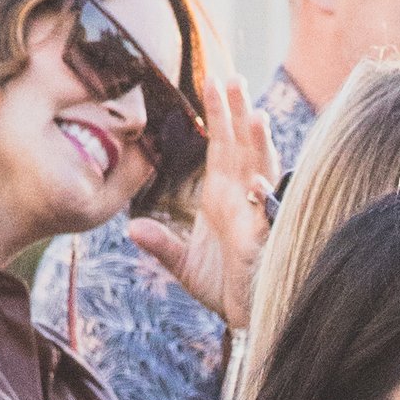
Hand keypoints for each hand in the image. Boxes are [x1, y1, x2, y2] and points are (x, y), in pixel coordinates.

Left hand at [129, 76, 275, 333]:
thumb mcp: (183, 265)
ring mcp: (256, 218)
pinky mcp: (264, 244)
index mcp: (223, 196)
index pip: (222, 145)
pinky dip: (263, 202)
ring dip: (260, 147)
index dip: (218, 113)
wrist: (249, 322)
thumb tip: (133, 228)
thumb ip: (160, 244)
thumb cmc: (224, 290)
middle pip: (243, 147)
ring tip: (255, 116)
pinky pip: (266, 219)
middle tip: (231, 76)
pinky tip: (257, 187)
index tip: (211, 80)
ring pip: (261, 173)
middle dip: (238, 112)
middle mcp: (243, 200)